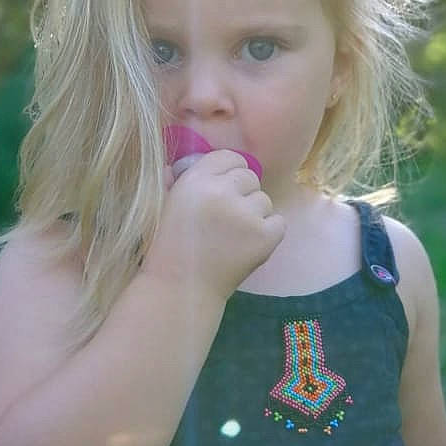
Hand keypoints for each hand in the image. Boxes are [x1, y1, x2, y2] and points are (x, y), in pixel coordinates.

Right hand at [145, 150, 284, 299]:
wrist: (180, 288)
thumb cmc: (169, 247)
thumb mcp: (167, 203)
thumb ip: (182, 178)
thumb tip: (195, 162)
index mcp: (195, 180)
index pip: (229, 157)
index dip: (228, 172)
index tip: (224, 189)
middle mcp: (221, 192)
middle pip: (249, 177)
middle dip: (242, 194)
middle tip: (227, 218)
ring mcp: (245, 214)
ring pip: (264, 200)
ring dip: (254, 215)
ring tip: (234, 236)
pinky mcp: (264, 236)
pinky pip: (279, 222)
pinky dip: (268, 232)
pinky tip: (247, 245)